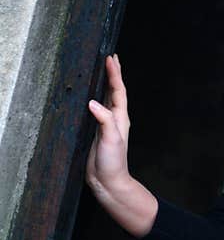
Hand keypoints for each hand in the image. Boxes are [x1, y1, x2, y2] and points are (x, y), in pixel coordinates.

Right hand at [86, 54, 132, 194]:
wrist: (109, 182)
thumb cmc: (113, 162)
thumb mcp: (111, 139)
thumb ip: (104, 120)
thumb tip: (93, 102)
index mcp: (120, 117)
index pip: (118, 90)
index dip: (114, 74)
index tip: (110, 58)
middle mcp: (115, 119)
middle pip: (114, 91)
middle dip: (113, 74)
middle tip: (110, 57)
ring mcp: (105, 125)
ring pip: (105, 99)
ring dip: (105, 84)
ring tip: (102, 71)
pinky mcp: (95, 132)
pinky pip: (95, 110)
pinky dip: (93, 99)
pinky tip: (88, 97)